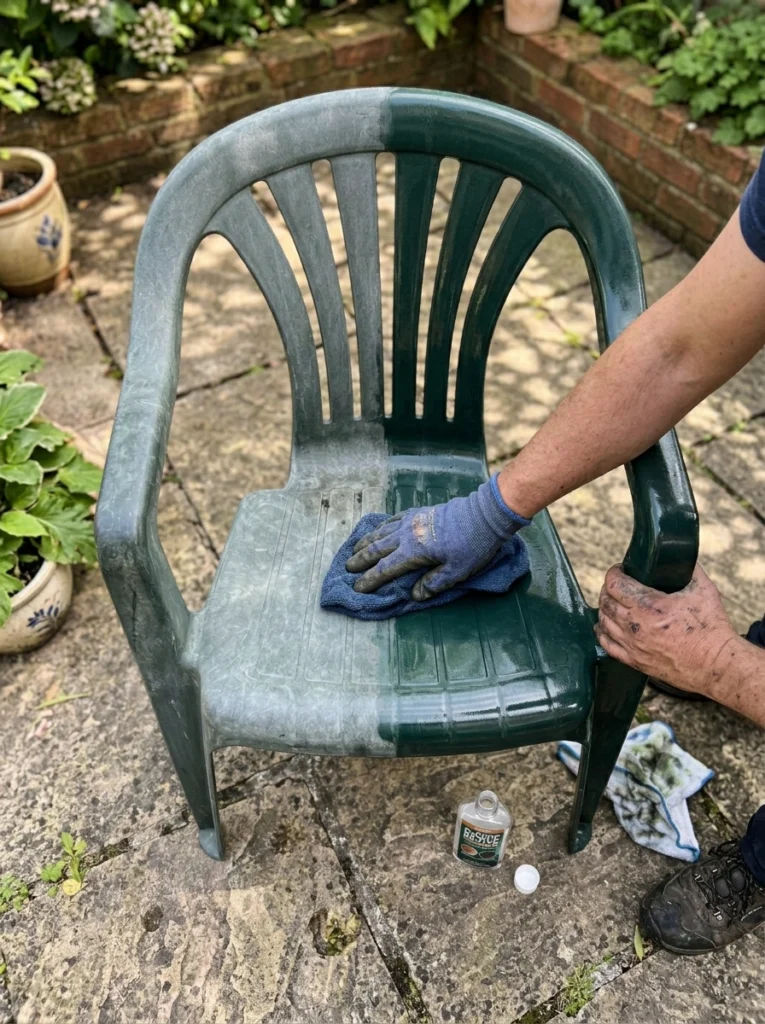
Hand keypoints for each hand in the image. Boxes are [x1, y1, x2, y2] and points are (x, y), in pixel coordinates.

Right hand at [345, 474, 529, 600]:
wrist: (484, 515)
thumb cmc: (473, 546)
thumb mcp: (456, 572)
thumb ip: (433, 583)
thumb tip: (414, 594)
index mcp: (414, 551)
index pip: (385, 568)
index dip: (370, 579)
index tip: (358, 588)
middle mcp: (407, 534)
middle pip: (377, 548)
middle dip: (361, 559)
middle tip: (347, 569)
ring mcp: (412, 521)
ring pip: (382, 532)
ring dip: (366, 541)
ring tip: (355, 549)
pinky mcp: (420, 512)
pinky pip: (394, 519)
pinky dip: (382, 526)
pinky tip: (379, 530)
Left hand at [595, 563, 739, 694]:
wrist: (716, 663)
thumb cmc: (711, 627)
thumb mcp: (703, 589)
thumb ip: (689, 568)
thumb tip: (680, 556)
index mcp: (648, 605)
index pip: (614, 584)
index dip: (614, 572)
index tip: (621, 569)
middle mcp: (635, 625)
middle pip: (605, 601)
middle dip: (608, 589)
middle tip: (618, 585)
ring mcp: (633, 645)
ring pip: (603, 622)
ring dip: (605, 609)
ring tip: (614, 603)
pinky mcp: (635, 661)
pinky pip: (606, 645)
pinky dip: (602, 632)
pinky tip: (605, 626)